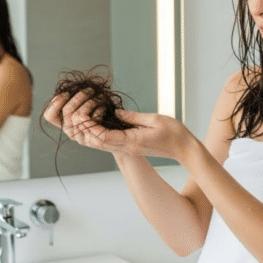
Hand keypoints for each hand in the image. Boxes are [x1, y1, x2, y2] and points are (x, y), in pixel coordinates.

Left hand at [43, 89, 192, 161]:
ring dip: (90, 133)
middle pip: (97, 143)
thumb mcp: (154, 119)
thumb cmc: (174, 133)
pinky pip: (110, 143)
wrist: (185, 149)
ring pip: (101, 145)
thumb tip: (114, 113)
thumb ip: (132, 117)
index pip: (103, 137)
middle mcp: (127, 148)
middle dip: (85, 131)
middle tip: (77, 116)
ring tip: (84, 118)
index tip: (83, 114)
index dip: (90, 126)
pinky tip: (98, 123)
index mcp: (132, 141)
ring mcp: (129, 149)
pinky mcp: (131, 147)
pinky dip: (100, 135)